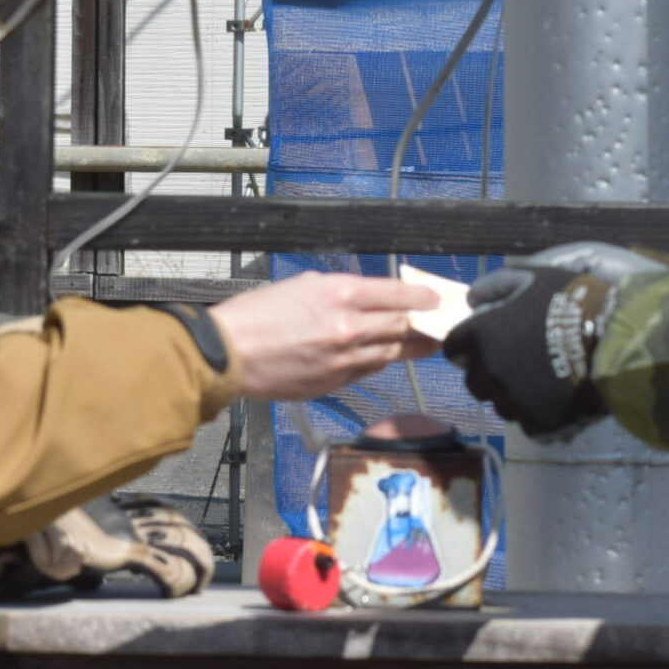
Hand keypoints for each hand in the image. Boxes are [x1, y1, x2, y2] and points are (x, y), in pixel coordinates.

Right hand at [209, 272, 437, 400]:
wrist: (228, 354)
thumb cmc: (257, 314)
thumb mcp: (302, 285)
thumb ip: (340, 291)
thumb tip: (368, 298)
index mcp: (340, 294)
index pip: (397, 295)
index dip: (423, 297)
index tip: (437, 299)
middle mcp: (348, 327)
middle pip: (402, 326)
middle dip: (424, 325)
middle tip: (440, 324)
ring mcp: (343, 359)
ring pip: (391, 352)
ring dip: (411, 347)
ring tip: (426, 344)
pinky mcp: (334, 383)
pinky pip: (367, 369)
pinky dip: (379, 361)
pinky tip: (386, 356)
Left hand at [442, 264, 614, 437]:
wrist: (612, 338)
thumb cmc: (570, 301)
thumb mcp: (532, 278)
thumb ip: (494, 285)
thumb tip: (471, 300)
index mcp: (480, 336)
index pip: (453, 349)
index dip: (469, 346)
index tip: (490, 342)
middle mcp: (488, 372)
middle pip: (474, 381)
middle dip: (489, 372)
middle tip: (518, 361)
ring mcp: (511, 401)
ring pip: (499, 403)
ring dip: (512, 394)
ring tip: (541, 379)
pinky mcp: (535, 422)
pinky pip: (525, 421)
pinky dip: (536, 411)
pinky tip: (555, 394)